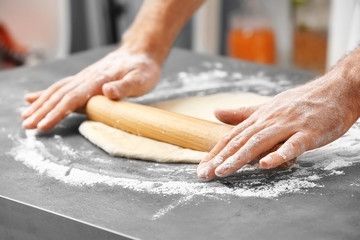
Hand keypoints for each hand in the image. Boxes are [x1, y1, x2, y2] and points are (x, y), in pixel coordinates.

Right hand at [22, 48, 160, 129]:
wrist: (140, 52)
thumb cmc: (143, 68)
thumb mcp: (140, 78)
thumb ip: (124, 86)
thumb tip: (107, 91)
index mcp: (98, 80)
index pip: (73, 98)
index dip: (57, 112)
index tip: (44, 124)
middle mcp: (87, 78)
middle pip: (60, 95)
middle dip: (42, 111)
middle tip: (28, 126)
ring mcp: (84, 78)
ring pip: (57, 91)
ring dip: (40, 104)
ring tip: (25, 116)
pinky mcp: (85, 79)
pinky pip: (62, 86)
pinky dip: (46, 93)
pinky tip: (34, 98)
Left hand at [197, 72, 359, 180]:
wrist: (335, 91)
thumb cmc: (300, 102)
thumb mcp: (268, 107)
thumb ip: (242, 113)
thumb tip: (216, 113)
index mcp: (259, 117)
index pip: (232, 136)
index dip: (215, 152)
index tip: (202, 167)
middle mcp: (269, 120)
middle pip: (241, 141)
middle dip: (220, 158)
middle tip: (204, 174)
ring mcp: (288, 126)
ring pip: (260, 143)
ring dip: (240, 158)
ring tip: (223, 171)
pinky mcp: (308, 133)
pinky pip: (292, 145)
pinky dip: (278, 154)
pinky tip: (264, 165)